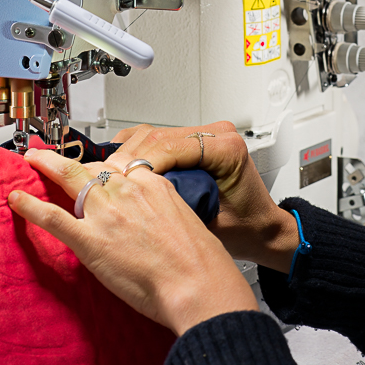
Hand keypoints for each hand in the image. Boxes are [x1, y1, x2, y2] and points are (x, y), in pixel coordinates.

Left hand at [8, 149, 257, 335]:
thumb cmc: (201, 264)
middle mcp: (128, 191)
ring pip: (70, 179)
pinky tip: (17, 199)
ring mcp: (106, 213)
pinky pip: (53, 216)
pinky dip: (31, 206)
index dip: (105, 171)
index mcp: (154, 185)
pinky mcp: (90, 240)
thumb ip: (168, 214)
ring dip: (46, 167)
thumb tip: (160, 223)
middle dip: (70, 160)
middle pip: (93, 167)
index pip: (122, 168)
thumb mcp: (191, 222)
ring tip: (31, 161)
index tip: (96, 170)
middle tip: (51, 156)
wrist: (198, 285)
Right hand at [106, 121, 300, 272]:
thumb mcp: (209, 224)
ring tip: (106, 177)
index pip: (169, 146)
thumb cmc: (246, 230)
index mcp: (227, 149)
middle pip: (157, 136)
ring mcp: (207, 134)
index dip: (138, 164)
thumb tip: (134, 203)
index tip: (116, 181)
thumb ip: (175, 208)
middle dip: (127, 159)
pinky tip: (121, 168)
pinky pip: (158, 138)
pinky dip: (137, 151)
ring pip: (154, 134)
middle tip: (101, 179)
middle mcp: (218, 134)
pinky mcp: (196, 141)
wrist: (263, 230)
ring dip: (128, 154)